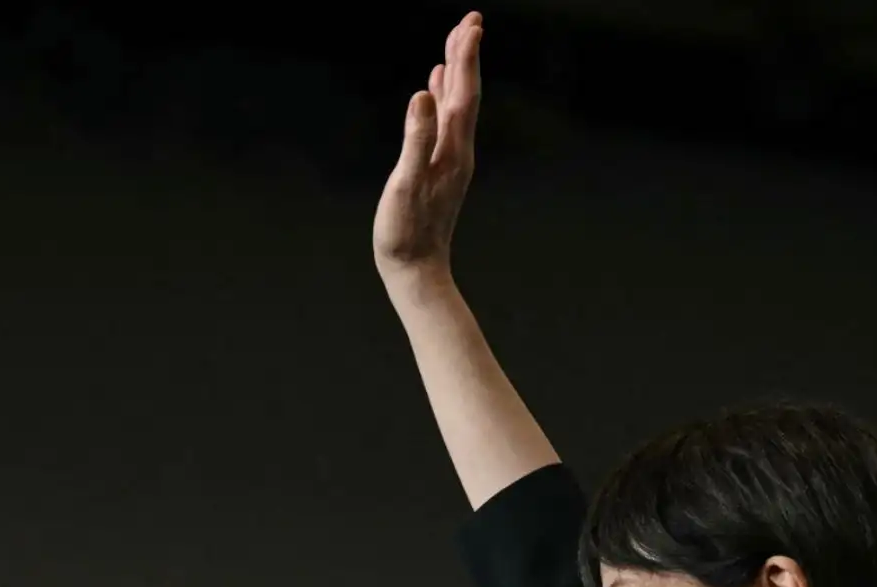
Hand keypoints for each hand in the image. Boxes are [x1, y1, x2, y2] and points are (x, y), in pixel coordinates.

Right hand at [374, 11, 482, 278]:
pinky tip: (434, 87)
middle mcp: (458, 151)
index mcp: (452, 151)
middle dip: (467, 55)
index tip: (471, 25)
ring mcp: (450, 159)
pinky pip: (444, 122)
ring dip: (456, 72)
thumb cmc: (406, 234)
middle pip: (465, 94)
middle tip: (471, 19)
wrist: (417, 271)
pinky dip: (442, 97)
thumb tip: (423, 97)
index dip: (466, 59)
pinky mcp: (440, 167)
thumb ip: (415, 141)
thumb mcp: (405, 186)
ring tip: (456, 41)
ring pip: (456, 105)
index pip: (463, 95)